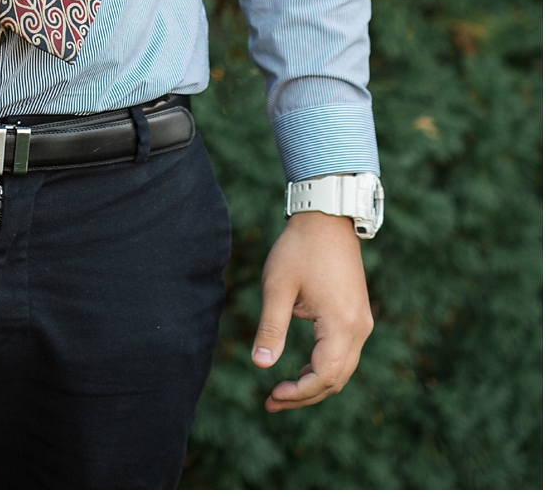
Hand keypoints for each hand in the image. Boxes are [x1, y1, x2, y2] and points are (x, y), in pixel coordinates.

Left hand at [253, 210, 373, 411]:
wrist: (326, 219)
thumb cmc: (298, 250)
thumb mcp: (277, 288)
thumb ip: (271, 329)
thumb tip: (260, 365)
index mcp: (342, 326)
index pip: (324, 376)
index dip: (297, 393)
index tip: (270, 397)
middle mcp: (360, 330)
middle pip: (336, 379)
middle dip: (304, 395)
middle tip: (271, 403)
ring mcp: (362, 324)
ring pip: (342, 369)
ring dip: (314, 383)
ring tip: (281, 391)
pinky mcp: (357, 317)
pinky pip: (343, 354)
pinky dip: (323, 367)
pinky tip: (299, 370)